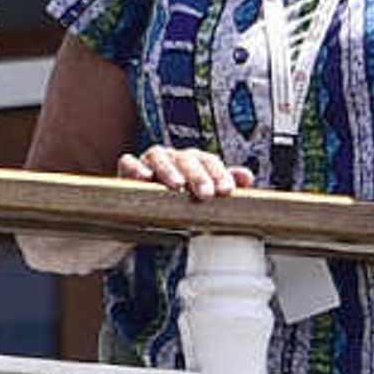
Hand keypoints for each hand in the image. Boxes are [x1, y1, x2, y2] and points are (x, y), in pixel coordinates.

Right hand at [118, 145, 244, 201]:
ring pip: (159, 156)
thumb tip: (247, 177)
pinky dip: (135, 167)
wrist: (142, 217)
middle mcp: (172, 157)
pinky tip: (145, 178)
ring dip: (169, 170)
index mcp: (193, 161)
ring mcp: (149, 162)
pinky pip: (128, 162)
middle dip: (198, 175)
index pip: (209, 161)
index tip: (226, 191)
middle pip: (187, 159)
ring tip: (178, 186)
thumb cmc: (176, 203)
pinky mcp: (126, 170)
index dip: (219, 174)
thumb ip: (223, 184)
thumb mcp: (201, 195)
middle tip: (206, 194)